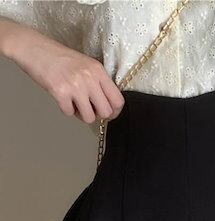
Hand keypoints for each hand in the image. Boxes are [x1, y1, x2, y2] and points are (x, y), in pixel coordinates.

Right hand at [3, 22, 123, 123]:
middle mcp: (90, 78)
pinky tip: (62, 98)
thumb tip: (107, 105)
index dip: (114, 111)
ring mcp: (75, 86)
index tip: (107, 113)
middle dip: (97, 114)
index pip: (118, 100)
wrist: (35, 48)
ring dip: (82, 115)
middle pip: (106, 112)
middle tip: (88, 109)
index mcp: (98, 71)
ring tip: (75, 103)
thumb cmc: (60, 58)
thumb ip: (98, 83)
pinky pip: (70, 113)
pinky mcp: (60, 92)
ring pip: (89, 117)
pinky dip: (66, 109)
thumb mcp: (86, 65)